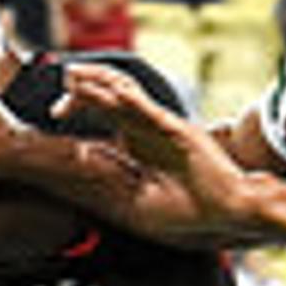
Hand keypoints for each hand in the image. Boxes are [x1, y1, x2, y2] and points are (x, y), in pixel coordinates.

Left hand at [51, 60, 257, 230]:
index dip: (81, 103)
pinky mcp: (180, 132)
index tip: (56, 111)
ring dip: (100, 83)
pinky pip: (151, 112)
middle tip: (60, 84)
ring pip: (127, 96)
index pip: (106, 111)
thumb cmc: (191, 208)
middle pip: (111, 96)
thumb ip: (116, 178)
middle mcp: (150, 129)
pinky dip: (131, 101)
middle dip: (83, 88)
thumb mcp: (141, 197)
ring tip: (75, 75)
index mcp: (141, 142)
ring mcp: (165, 127)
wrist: (230, 210)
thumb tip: (84, 164)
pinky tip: (111, 94)